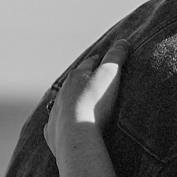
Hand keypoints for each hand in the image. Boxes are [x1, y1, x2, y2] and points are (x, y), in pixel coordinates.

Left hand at [46, 40, 126, 160]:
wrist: (77, 136)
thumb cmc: (95, 103)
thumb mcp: (110, 74)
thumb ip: (116, 57)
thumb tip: (123, 41)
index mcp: (75, 78)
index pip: (88, 65)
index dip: (96, 61)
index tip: (100, 58)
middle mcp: (62, 94)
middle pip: (72, 83)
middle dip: (80, 80)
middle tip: (88, 78)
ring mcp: (56, 114)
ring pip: (62, 103)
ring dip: (69, 101)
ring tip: (77, 103)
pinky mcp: (54, 133)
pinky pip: (55, 125)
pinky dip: (60, 123)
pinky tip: (63, 127)